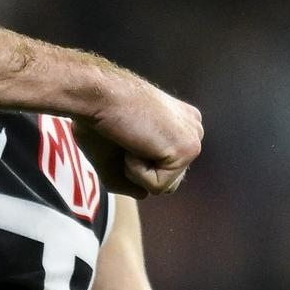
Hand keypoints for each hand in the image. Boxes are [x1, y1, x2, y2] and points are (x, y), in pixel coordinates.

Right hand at [74, 79, 201, 197]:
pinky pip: (158, 186)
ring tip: (129, 139)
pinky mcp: (187, 149)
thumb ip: (128, 178)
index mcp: (179, 122)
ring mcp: (192, 138)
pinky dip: (135, 170)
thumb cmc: (99, 116)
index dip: (136, 162)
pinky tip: (132, 141)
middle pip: (169, 179)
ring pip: (164, 185)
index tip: (122, 133)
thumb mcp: (113, 154)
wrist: (96, 94)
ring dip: (136, 170)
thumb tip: (143, 194)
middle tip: (124, 138)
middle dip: (141, 169)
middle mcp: (192, 128)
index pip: (165, 166)